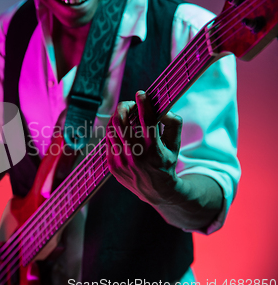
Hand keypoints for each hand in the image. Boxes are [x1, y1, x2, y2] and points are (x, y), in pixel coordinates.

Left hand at [106, 90, 183, 205]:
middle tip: (130, 103)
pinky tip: (121, 129)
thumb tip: (163, 109)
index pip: (147, 120)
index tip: (141, 93)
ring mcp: (121, 160)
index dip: (143, 103)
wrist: (155, 191)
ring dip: (118, 117)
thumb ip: (173, 124)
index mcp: (154, 149)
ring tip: (125, 115)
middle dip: (124, 106)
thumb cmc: (166, 162)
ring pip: (112, 128)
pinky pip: (108, 140)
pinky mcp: (111, 164)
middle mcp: (136, 155)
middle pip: (121, 121)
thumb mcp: (176, 145)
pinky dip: (114, 131)